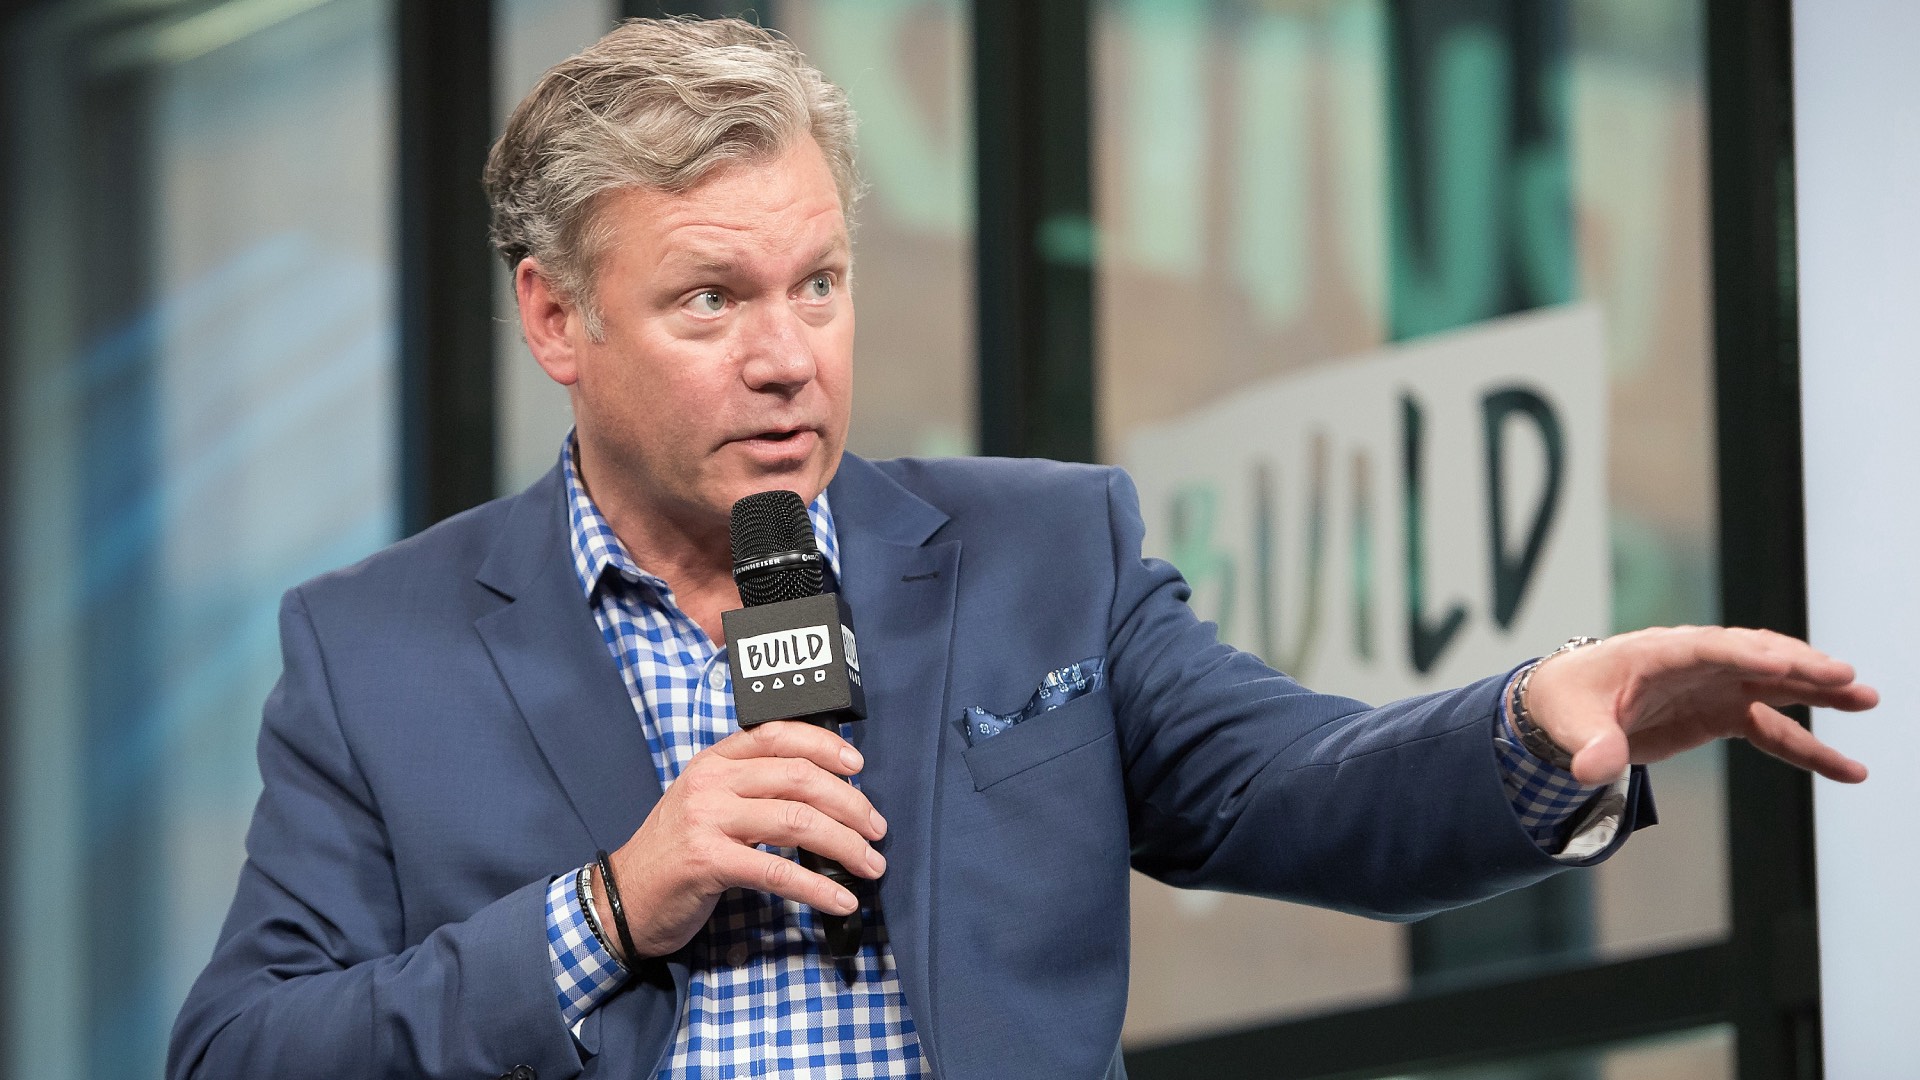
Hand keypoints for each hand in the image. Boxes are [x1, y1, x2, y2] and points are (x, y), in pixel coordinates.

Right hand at [593, 720, 887, 960]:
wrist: (622, 897)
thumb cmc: (676, 853)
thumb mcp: (708, 805)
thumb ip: (753, 789)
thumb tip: (825, 792)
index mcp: (715, 761)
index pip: (778, 734)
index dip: (825, 745)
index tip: (859, 765)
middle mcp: (711, 782)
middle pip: (799, 778)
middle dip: (850, 804)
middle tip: (877, 829)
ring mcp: (707, 820)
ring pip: (796, 821)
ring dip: (845, 845)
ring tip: (870, 864)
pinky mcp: (707, 862)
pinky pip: (777, 872)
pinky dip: (817, 887)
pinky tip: (841, 899)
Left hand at [1524, 626, 1877, 785]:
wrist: (1566, 707)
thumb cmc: (1566, 702)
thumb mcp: (1568, 724)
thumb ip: (1588, 746)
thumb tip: (1593, 771)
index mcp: (1652, 653)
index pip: (1703, 648)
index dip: (1741, 654)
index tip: (1779, 663)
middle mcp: (1692, 663)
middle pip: (1752, 657)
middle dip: (1795, 664)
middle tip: (1843, 676)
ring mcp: (1712, 686)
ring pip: (1775, 685)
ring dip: (1819, 691)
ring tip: (1865, 698)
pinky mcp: (1721, 713)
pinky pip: (1773, 728)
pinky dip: (1809, 747)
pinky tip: (1848, 770)